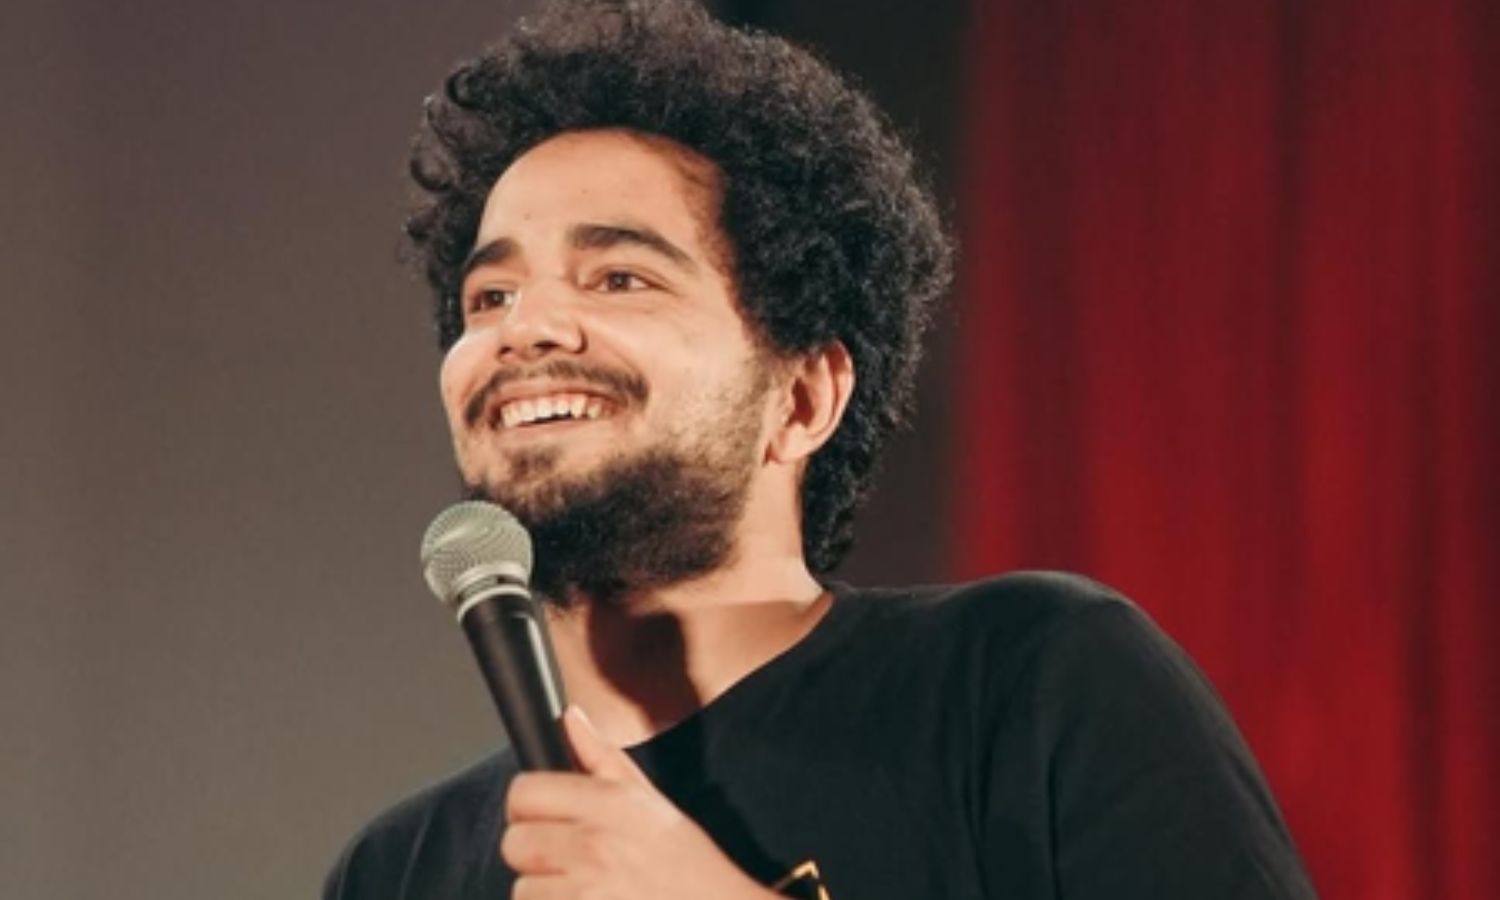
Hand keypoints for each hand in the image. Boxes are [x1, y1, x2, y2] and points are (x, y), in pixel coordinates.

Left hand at [501, 706, 779, 899]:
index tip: (540, 816)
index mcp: (608, 804)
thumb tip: (570, 717)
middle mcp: (593, 843)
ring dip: (544, 892)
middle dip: (532, 852)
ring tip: (580, 889)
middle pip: (514, 842)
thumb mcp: (648, 800)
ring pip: (522, 888)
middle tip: (563, 858)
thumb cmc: (686, 863)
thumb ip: (600, 756)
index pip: (524, 792)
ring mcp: (585, 889)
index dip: (526, 805)